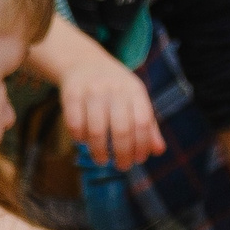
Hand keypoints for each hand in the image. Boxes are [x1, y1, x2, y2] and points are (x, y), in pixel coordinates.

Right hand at [57, 49, 164, 168]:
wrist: (84, 63)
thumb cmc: (115, 88)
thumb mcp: (135, 99)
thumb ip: (147, 125)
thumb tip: (158, 151)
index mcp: (134, 90)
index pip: (142, 122)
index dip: (141, 144)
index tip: (139, 159)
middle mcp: (114, 89)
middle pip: (121, 129)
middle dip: (122, 153)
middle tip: (122, 166)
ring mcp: (91, 91)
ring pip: (96, 130)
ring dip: (99, 151)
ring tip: (101, 160)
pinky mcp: (71, 94)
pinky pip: (74, 124)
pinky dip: (79, 138)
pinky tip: (83, 142)